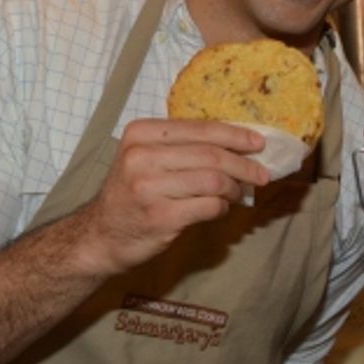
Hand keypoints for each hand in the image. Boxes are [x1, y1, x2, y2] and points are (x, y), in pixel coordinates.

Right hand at [75, 118, 270, 276]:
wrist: (100, 235)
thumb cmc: (132, 192)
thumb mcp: (146, 158)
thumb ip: (183, 147)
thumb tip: (239, 143)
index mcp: (141, 133)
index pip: (199, 129)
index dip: (235, 135)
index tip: (259, 143)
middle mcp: (141, 157)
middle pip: (210, 155)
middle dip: (244, 164)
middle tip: (262, 173)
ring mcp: (148, 188)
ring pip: (213, 180)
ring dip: (234, 188)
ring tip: (239, 193)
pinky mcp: (160, 217)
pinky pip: (208, 206)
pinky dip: (222, 207)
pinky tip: (221, 208)